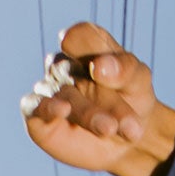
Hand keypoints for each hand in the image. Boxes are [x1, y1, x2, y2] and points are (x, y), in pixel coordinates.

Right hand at [21, 22, 174, 175]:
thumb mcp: (139, 82)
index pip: (84, 36)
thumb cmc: (132, 99)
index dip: (91, 47)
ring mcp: (49, 89)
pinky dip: (47, 108)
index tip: (101, 68)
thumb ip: (126, 70)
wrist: (128, 138)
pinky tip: (62, 110)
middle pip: (73, 71)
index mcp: (87, 49)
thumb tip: (99, 67)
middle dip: (106, 100)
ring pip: (63, 95)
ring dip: (88, 113)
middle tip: (130, 124)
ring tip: (110, 129)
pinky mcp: (37, 113)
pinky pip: (35, 107)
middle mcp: (63, 66)